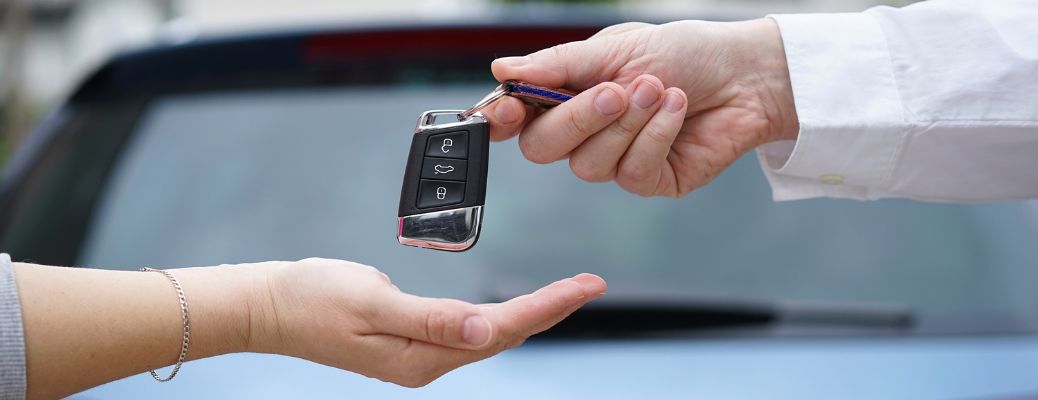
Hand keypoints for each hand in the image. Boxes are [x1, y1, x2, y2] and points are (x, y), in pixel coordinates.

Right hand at [248, 258, 605, 386]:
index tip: (586, 286)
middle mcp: (427, 361)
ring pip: (489, 335)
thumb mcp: (371, 303)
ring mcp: (419, 353)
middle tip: (590, 285)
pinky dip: (498, 316)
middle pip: (504, 336)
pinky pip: (467, 330)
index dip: (548, 307)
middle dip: (550, 310)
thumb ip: (431, 319)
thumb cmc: (312, 298)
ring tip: (567, 294)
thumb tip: (485, 332)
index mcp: (422, 356)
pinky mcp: (410, 339)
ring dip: (530, 315)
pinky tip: (514, 309)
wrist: (268, 306)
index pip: (501, 330)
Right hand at [483, 18, 798, 196]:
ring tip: (661, 90)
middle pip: (542, 149)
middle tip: (615, 90)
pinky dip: (656, 137)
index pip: (516, 119)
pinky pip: (632, 173)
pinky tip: (677, 110)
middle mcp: (584, 132)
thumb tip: (502, 69)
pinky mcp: (650, 181)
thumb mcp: (616, 49)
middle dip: (578, 120)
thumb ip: (558, 65)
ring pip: (588, 165)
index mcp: (567, 95)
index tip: (509, 109)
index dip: (502, 119)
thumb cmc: (684, 53)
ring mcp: (615, 161)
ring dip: (627, 123)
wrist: (745, 74)